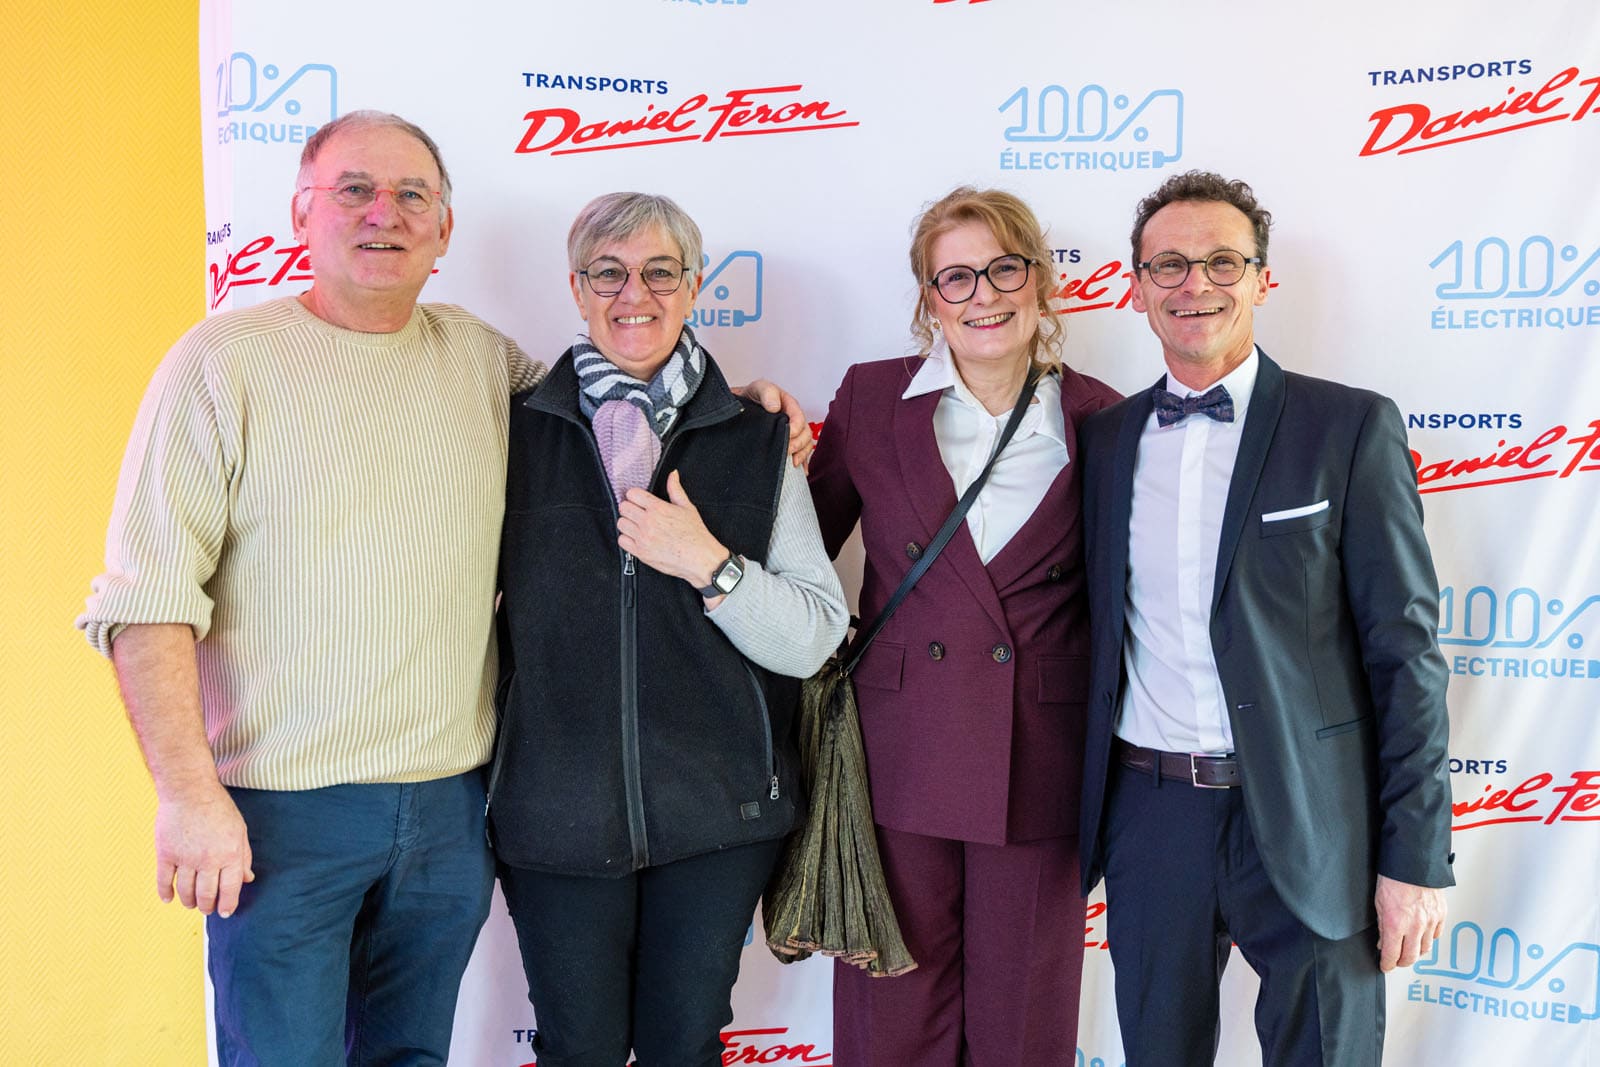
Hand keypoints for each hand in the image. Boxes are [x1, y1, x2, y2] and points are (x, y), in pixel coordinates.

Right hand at [155, 784, 254, 917]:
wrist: (189, 790)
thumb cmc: (218, 809)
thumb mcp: (239, 830)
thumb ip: (244, 856)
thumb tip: (247, 879)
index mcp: (230, 854)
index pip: (230, 889)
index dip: (227, 905)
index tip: (225, 912)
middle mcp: (208, 860)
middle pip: (206, 895)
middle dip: (208, 906)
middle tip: (207, 909)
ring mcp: (185, 858)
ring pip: (186, 891)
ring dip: (189, 902)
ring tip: (192, 904)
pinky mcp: (166, 853)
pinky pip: (164, 880)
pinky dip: (166, 893)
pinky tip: (169, 899)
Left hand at [618, 470, 728, 595]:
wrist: (699, 558)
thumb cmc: (695, 534)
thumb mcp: (687, 507)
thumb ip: (675, 489)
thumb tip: (672, 475)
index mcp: (658, 508)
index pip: (632, 494)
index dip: (635, 495)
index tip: (639, 500)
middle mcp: (648, 522)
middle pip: (623, 508)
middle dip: (630, 508)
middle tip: (638, 512)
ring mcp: (643, 538)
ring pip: (621, 523)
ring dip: (628, 523)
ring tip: (637, 525)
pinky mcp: (641, 553)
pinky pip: (622, 541)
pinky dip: (627, 538)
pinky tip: (637, 537)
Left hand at [735, 379, 813, 466]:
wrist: (740, 406)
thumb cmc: (751, 396)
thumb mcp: (758, 388)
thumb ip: (768, 392)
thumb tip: (775, 407)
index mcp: (789, 405)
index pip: (799, 418)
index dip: (795, 428)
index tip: (787, 435)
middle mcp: (793, 420)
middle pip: (805, 434)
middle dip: (798, 444)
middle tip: (787, 452)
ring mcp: (791, 432)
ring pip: (805, 444)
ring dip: (802, 454)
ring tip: (792, 463)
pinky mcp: (786, 443)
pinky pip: (800, 453)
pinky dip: (802, 462)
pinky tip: (799, 470)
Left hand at [1374, 874, 1445, 971]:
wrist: (1413, 862)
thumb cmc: (1393, 878)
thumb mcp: (1379, 903)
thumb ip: (1383, 926)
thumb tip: (1384, 942)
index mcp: (1396, 924)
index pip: (1392, 955)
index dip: (1388, 964)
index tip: (1385, 966)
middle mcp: (1415, 926)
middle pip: (1411, 957)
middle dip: (1402, 962)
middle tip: (1396, 961)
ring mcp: (1430, 921)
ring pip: (1426, 949)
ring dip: (1416, 952)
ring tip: (1409, 949)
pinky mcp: (1441, 915)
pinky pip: (1436, 935)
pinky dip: (1429, 939)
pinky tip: (1422, 936)